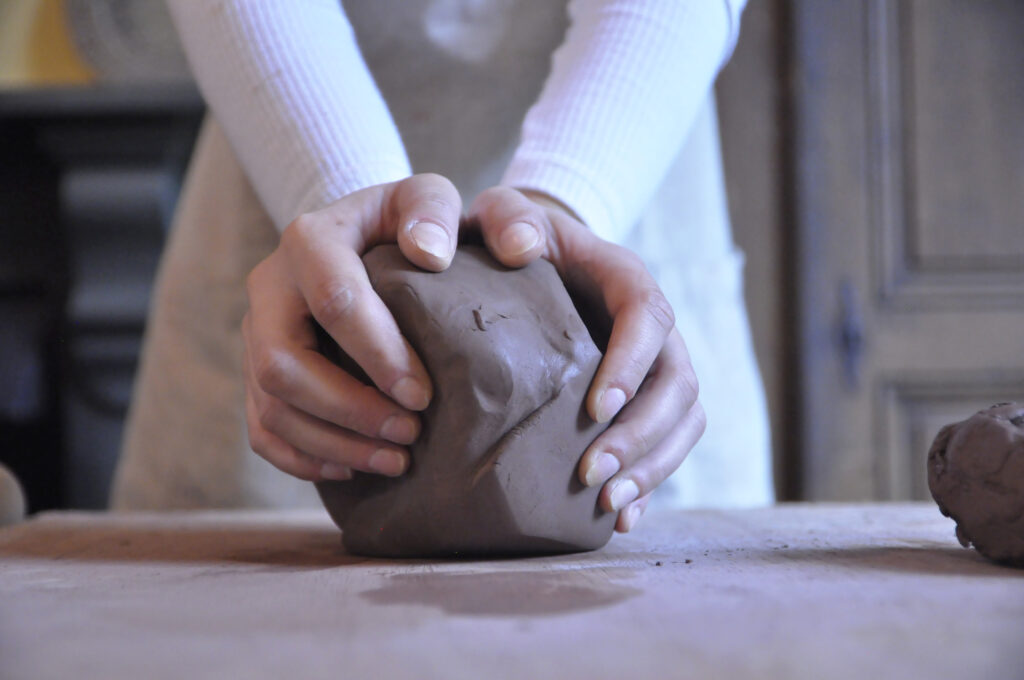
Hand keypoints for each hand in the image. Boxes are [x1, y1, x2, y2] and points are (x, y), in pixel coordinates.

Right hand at [242, 174, 461, 481]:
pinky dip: (303, 459)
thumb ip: (445, 211)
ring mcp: (257, 331)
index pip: (334, 300)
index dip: (378, 354)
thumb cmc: (411, 224)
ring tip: (396, 461)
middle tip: (411, 434)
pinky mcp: (257, 371)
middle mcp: (270, 286)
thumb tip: (429, 254)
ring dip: (332, 444)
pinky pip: (262, 428)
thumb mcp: (433, 199)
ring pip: (270, 405)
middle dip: (348, 409)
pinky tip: (354, 469)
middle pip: (282, 363)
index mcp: (310, 239)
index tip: (425, 394)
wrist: (371, 239)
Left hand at [469, 187, 704, 531]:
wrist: (522, 262)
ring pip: (683, 420)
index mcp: (624, 277)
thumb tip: (523, 250)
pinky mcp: (640, 402)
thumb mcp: (499, 214)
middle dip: (641, 433)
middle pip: (679, 382)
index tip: (594, 409)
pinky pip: (666, 445)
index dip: (632, 363)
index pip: (650, 315)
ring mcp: (652, 367)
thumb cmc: (506, 240)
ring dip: (651, 466)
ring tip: (605, 503)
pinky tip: (616, 518)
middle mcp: (651, 327)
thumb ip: (505, 218)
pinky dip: (648, 483)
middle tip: (590, 474)